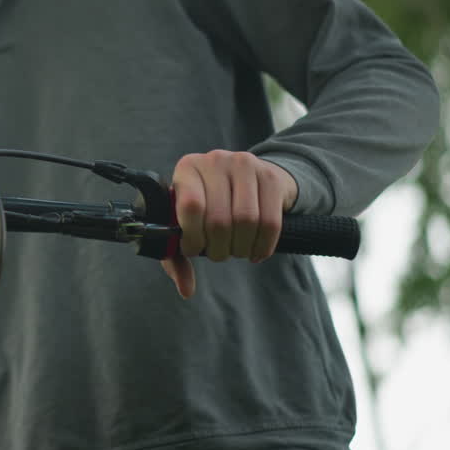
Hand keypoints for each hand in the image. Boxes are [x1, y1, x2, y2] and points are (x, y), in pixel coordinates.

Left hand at [160, 150, 297, 298]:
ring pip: (246, 222)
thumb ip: (177, 256)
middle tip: (218, 253)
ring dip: (240, 248)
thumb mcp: (188, 223)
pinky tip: (255, 252)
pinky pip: (270, 222)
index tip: (194, 249)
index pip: (190, 207)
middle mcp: (215, 160)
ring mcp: (246, 165)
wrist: (250, 179)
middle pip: (219, 220)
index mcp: (187, 168)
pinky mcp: (271, 177)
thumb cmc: (210, 205)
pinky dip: (262, 246)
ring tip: (235, 250)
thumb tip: (186, 289)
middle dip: (218, 249)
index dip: (193, 237)